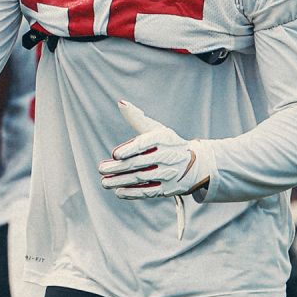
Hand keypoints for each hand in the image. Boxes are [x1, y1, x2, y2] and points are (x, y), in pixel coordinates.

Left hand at [98, 101, 213, 198]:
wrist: (196, 165)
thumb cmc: (168, 144)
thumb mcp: (157, 129)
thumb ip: (137, 118)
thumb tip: (120, 103)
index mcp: (163, 139)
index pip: (144, 144)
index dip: (129, 149)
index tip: (114, 154)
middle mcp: (168, 156)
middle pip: (138, 163)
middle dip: (117, 167)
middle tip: (101, 169)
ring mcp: (169, 173)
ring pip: (141, 178)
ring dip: (121, 181)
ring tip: (104, 182)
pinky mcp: (169, 189)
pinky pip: (149, 192)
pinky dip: (133, 193)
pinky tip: (118, 192)